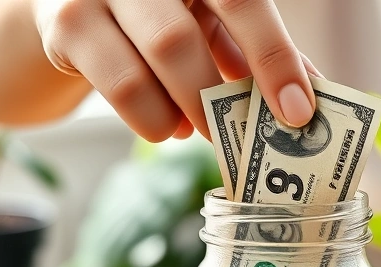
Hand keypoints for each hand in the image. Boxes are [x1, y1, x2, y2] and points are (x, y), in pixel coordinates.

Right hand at [33, 0, 318, 141]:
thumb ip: (255, 48)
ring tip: (195, 129)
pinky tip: (166, 125)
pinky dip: (153, 120)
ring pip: (152, 63)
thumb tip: (314, 93)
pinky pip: (120, 87)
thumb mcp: (210, 19)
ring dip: (184, 112)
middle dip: (216, 100)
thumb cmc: (162, 10)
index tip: (297, 111)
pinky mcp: (65, 24)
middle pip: (182, 40)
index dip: (274, 56)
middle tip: (240, 137)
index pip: (242, 0)